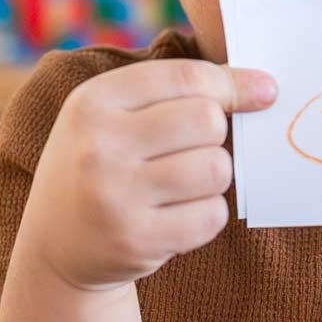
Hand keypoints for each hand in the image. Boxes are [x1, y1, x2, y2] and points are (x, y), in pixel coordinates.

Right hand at [14, 59, 277, 291]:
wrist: (56, 244)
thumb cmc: (102, 164)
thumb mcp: (113, 114)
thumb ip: (177, 91)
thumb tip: (265, 88)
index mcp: (92, 102)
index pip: (186, 77)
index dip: (234, 84)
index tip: (264, 92)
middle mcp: (99, 147)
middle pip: (208, 121)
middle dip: (215, 135)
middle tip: (193, 150)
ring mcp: (115, 197)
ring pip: (216, 169)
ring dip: (212, 176)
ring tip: (182, 184)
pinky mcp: (137, 241)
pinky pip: (212, 216)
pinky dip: (208, 214)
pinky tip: (178, 215)